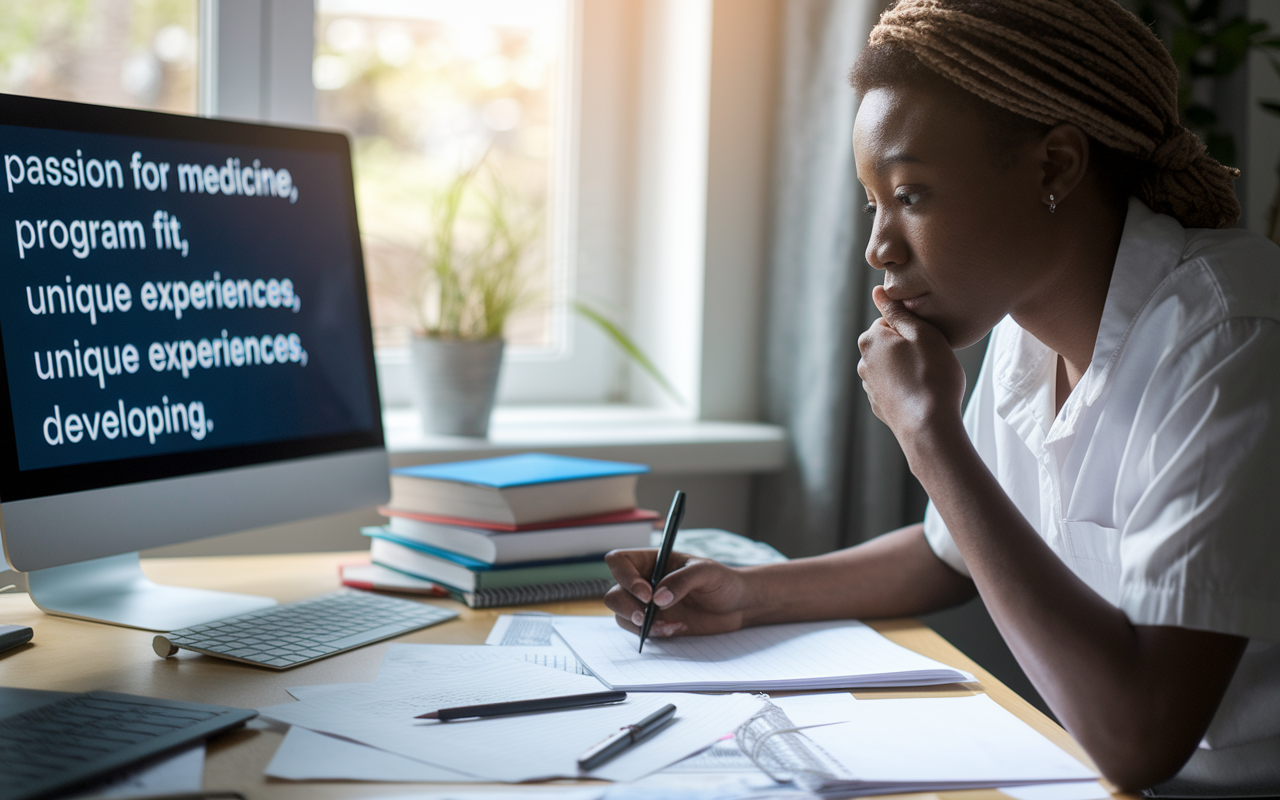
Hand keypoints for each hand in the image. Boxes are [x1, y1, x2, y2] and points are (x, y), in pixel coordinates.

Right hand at [603, 549, 751, 637]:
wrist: (737, 606)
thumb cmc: (723, 581)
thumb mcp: (707, 572)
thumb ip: (682, 581)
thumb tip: (658, 599)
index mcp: (652, 561)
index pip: (619, 561)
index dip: (624, 577)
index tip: (647, 594)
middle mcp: (644, 581)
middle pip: (614, 592)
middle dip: (626, 606)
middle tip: (646, 617)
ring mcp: (647, 604)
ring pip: (621, 614)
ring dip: (640, 624)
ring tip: (670, 625)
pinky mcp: (654, 624)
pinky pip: (638, 631)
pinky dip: (653, 633)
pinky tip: (676, 628)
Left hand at [857, 285, 965, 444]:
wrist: (929, 426)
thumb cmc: (931, 375)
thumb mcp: (922, 333)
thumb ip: (898, 311)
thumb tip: (878, 292)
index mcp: (870, 339)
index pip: (891, 321)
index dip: (915, 328)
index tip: (930, 340)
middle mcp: (863, 362)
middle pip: (890, 344)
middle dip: (909, 347)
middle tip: (932, 359)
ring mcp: (869, 386)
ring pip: (892, 366)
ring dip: (908, 368)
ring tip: (930, 378)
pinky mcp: (879, 405)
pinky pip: (894, 387)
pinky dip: (906, 388)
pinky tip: (923, 395)